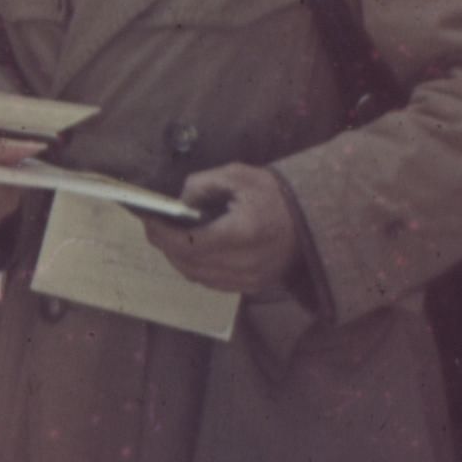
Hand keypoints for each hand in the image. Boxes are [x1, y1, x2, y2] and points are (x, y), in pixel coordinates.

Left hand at [143, 163, 297, 293]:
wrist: (313, 220)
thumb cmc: (274, 193)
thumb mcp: (237, 175)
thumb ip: (202, 185)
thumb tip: (179, 204)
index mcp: (243, 233)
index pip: (189, 243)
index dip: (163, 235)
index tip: (148, 221)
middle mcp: (246, 262)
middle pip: (190, 263)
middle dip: (166, 246)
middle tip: (153, 228)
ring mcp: (251, 279)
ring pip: (198, 277)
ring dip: (179, 259)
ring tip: (168, 238)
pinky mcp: (254, 286)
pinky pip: (213, 283)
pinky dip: (196, 268)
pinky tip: (190, 251)